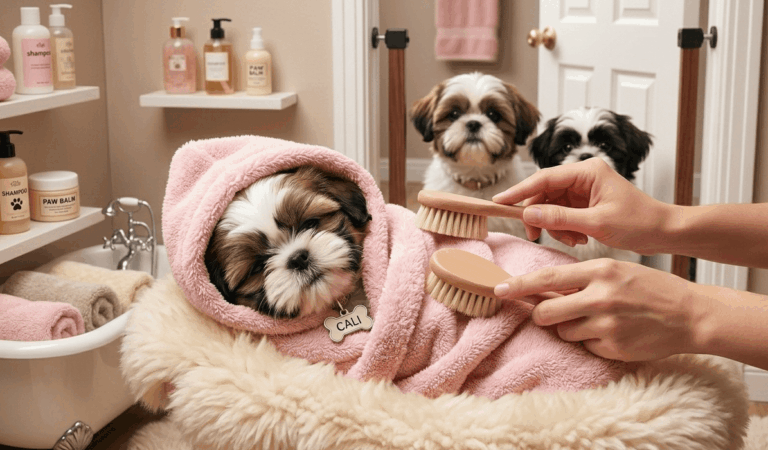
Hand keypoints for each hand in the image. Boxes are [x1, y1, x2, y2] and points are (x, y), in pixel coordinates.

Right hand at [493, 158, 672, 254]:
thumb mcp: (597, 223)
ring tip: (573, 240)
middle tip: (534, 235)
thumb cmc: (640, 222)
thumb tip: (529, 213)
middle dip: (539, 215)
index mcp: (587, 171)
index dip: (520, 191)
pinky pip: (562, 215)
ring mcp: (584, 190)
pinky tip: (580, 239)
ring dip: (555, 226)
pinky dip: (564, 230)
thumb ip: (561, 218)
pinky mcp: (585, 204)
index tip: (500, 201)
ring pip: (551, 206)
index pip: (544, 178)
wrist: (664, 232)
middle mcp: (583, 177)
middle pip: (544, 193)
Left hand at [494, 258, 705, 361]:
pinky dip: (591, 341)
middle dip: (542, 315)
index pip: (547, 279)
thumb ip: (580, 279)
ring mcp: (607, 324)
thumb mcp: (615, 271)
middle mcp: (601, 297)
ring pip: (564, 332)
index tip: (497, 289)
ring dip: (570, 328)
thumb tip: (540, 289)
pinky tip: (613, 332)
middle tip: (551, 312)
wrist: (690, 314)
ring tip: (597, 320)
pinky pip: (585, 346)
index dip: (518, 285)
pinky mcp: (613, 347)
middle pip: (546, 312)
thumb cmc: (649, 288)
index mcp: (600, 271)